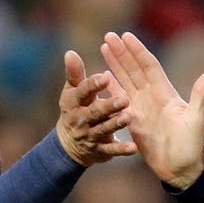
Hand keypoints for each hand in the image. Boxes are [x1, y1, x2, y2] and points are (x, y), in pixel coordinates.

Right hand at [55, 50, 136, 166]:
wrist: (69, 145)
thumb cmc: (75, 109)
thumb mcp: (72, 92)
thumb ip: (74, 73)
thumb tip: (70, 52)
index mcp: (73, 102)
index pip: (83, 92)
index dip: (93, 84)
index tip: (106, 76)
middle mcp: (81, 119)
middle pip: (95, 112)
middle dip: (108, 106)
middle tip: (124, 99)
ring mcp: (90, 136)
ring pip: (104, 129)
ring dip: (115, 124)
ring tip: (128, 118)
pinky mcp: (101, 150)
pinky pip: (112, 150)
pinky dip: (122, 150)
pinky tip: (134, 148)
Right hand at [101, 31, 203, 188]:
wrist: (181, 168)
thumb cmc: (191, 145)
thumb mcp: (196, 118)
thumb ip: (200, 94)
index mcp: (166, 93)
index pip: (149, 66)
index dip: (138, 51)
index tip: (126, 36)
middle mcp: (152, 97)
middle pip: (134, 69)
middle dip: (121, 52)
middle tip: (108, 35)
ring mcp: (141, 107)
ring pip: (125, 81)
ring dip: (114, 65)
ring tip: (103, 48)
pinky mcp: (132, 121)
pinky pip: (119, 100)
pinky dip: (110, 88)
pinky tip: (102, 77)